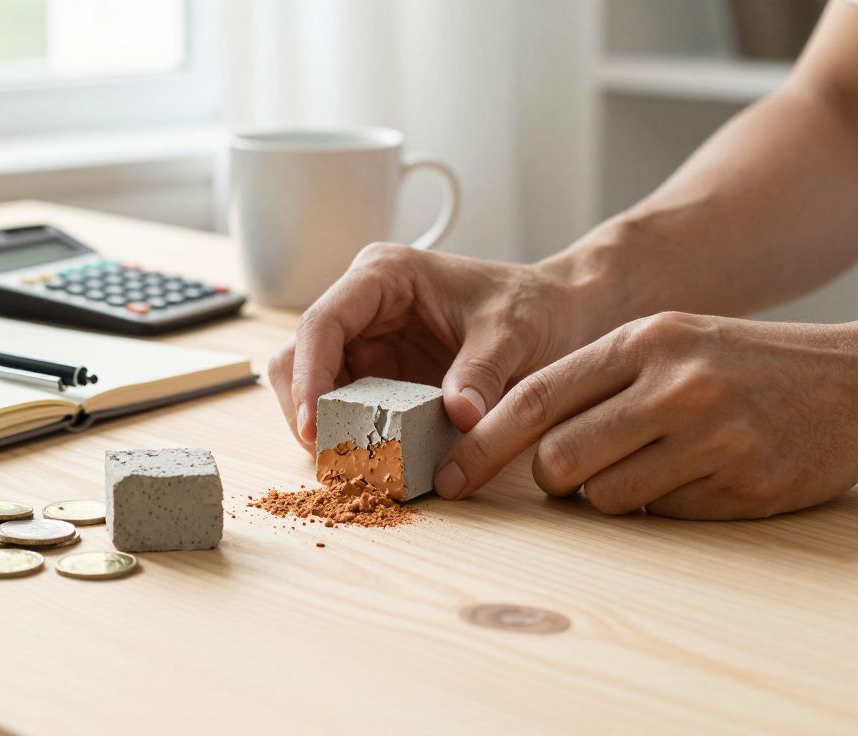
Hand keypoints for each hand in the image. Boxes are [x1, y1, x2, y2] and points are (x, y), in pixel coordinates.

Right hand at [268, 243, 593, 450]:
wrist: (559, 314)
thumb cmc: (534, 306)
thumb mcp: (513, 332)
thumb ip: (482, 370)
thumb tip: (459, 414)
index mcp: (382, 276)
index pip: (322, 324)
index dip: (309, 377)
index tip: (314, 426)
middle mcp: (361, 306)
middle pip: (299, 357)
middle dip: (305, 409)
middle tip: (329, 459)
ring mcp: (365, 342)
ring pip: (312, 387)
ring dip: (323, 428)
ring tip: (347, 467)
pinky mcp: (377, 376)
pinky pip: (345, 409)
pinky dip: (348, 437)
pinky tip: (367, 463)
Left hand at [434, 311, 857, 518]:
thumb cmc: (747, 362)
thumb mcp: (670, 341)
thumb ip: (597, 377)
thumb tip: (515, 432)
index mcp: (644, 340)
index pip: (536, 398)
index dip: (482, 444)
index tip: (450, 477)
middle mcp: (673, 385)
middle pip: (559, 459)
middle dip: (550, 478)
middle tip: (570, 472)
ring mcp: (710, 437)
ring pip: (604, 496)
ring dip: (607, 493)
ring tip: (651, 463)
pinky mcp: (741, 485)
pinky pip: (661, 515)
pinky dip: (662, 505)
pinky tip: (697, 474)